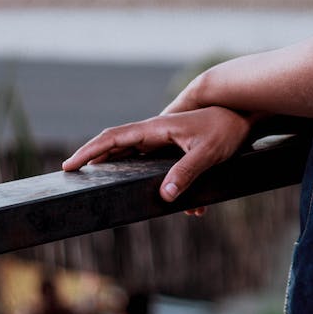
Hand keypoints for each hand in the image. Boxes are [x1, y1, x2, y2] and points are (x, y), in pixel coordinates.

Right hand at [62, 106, 253, 201]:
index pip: (113, 138)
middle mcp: (154, 133)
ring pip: (130, 155)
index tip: (70, 164)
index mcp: (155, 129)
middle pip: (115, 145)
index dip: (89, 151)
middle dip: (93, 158)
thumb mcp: (208, 154)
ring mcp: (161, 140)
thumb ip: (186, 173)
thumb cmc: (225, 131)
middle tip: (71, 173)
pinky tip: (152, 194)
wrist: (243, 117)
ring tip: (97, 181)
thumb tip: (164, 195)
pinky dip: (143, 176)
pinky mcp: (171, 148)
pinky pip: (150, 163)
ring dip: (114, 167)